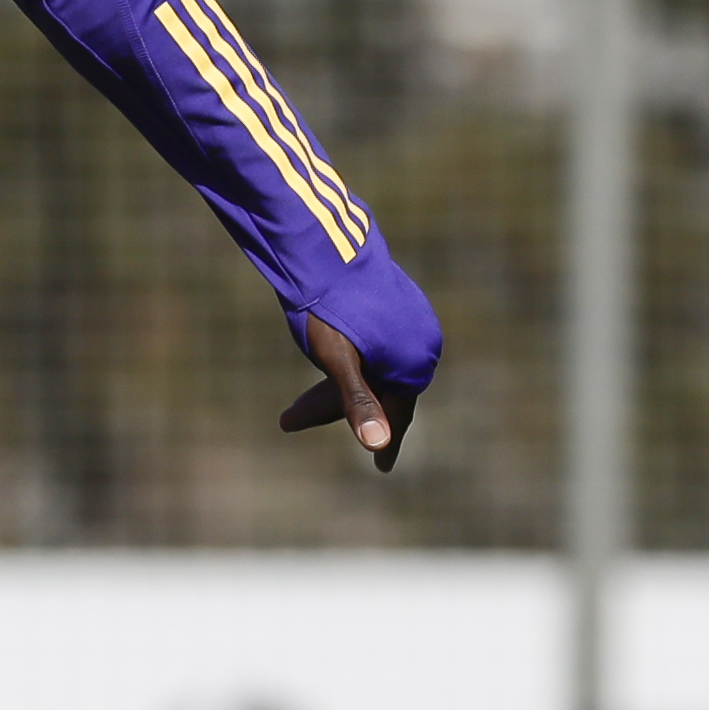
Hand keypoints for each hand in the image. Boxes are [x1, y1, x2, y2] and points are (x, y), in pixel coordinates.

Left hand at [278, 315, 418, 472]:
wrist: (333, 242)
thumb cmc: (330, 307)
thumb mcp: (336, 358)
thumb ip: (358, 401)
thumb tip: (378, 444)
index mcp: (412, 365)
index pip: (399, 415)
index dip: (387, 443)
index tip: (382, 467)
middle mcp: (420, 345)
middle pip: (376, 392)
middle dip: (327, 409)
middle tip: (288, 421)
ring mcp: (409, 324)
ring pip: (370, 371)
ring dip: (330, 390)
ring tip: (289, 409)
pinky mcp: (395, 308)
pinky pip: (371, 352)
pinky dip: (349, 368)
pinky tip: (327, 372)